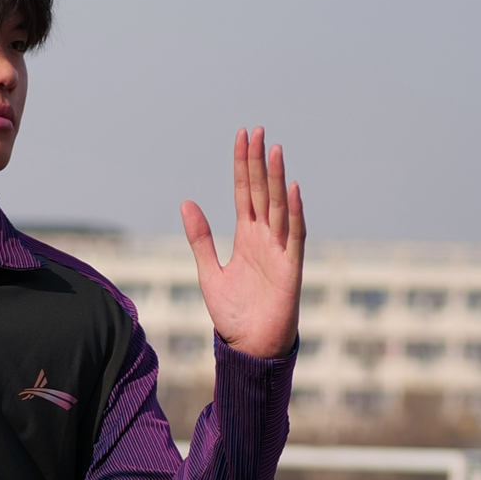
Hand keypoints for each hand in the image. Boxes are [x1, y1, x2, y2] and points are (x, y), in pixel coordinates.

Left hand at [179, 130, 304, 358]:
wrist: (249, 348)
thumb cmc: (233, 314)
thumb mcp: (209, 272)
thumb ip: (200, 238)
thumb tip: (186, 202)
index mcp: (246, 237)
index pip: (244, 192)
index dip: (243, 165)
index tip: (242, 137)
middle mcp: (265, 238)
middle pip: (261, 192)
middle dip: (259, 162)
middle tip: (257, 131)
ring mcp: (280, 251)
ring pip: (278, 207)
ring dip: (277, 178)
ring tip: (274, 149)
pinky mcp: (291, 268)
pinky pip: (294, 235)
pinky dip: (293, 213)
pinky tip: (291, 189)